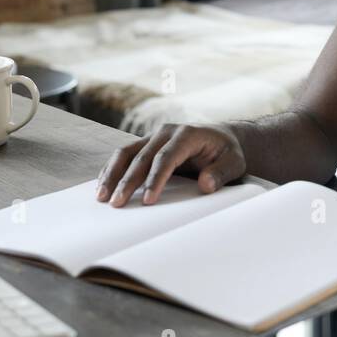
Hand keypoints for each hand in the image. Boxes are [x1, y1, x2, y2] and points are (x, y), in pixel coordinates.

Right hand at [96, 123, 246, 206]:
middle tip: (117, 203)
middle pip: (141, 156)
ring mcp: (153, 136)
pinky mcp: (146, 144)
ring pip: (126, 152)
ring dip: (112, 174)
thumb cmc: (227, 153)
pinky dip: (112, 170)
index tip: (148, 200)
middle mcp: (166, 132)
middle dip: (127, 181)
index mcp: (187, 134)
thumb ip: (221, 173)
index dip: (155, 179)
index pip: (166, 157)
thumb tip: (205, 184)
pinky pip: (124, 155)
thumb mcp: (234, 163)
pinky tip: (103, 186)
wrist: (221, 139)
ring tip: (102, 196)